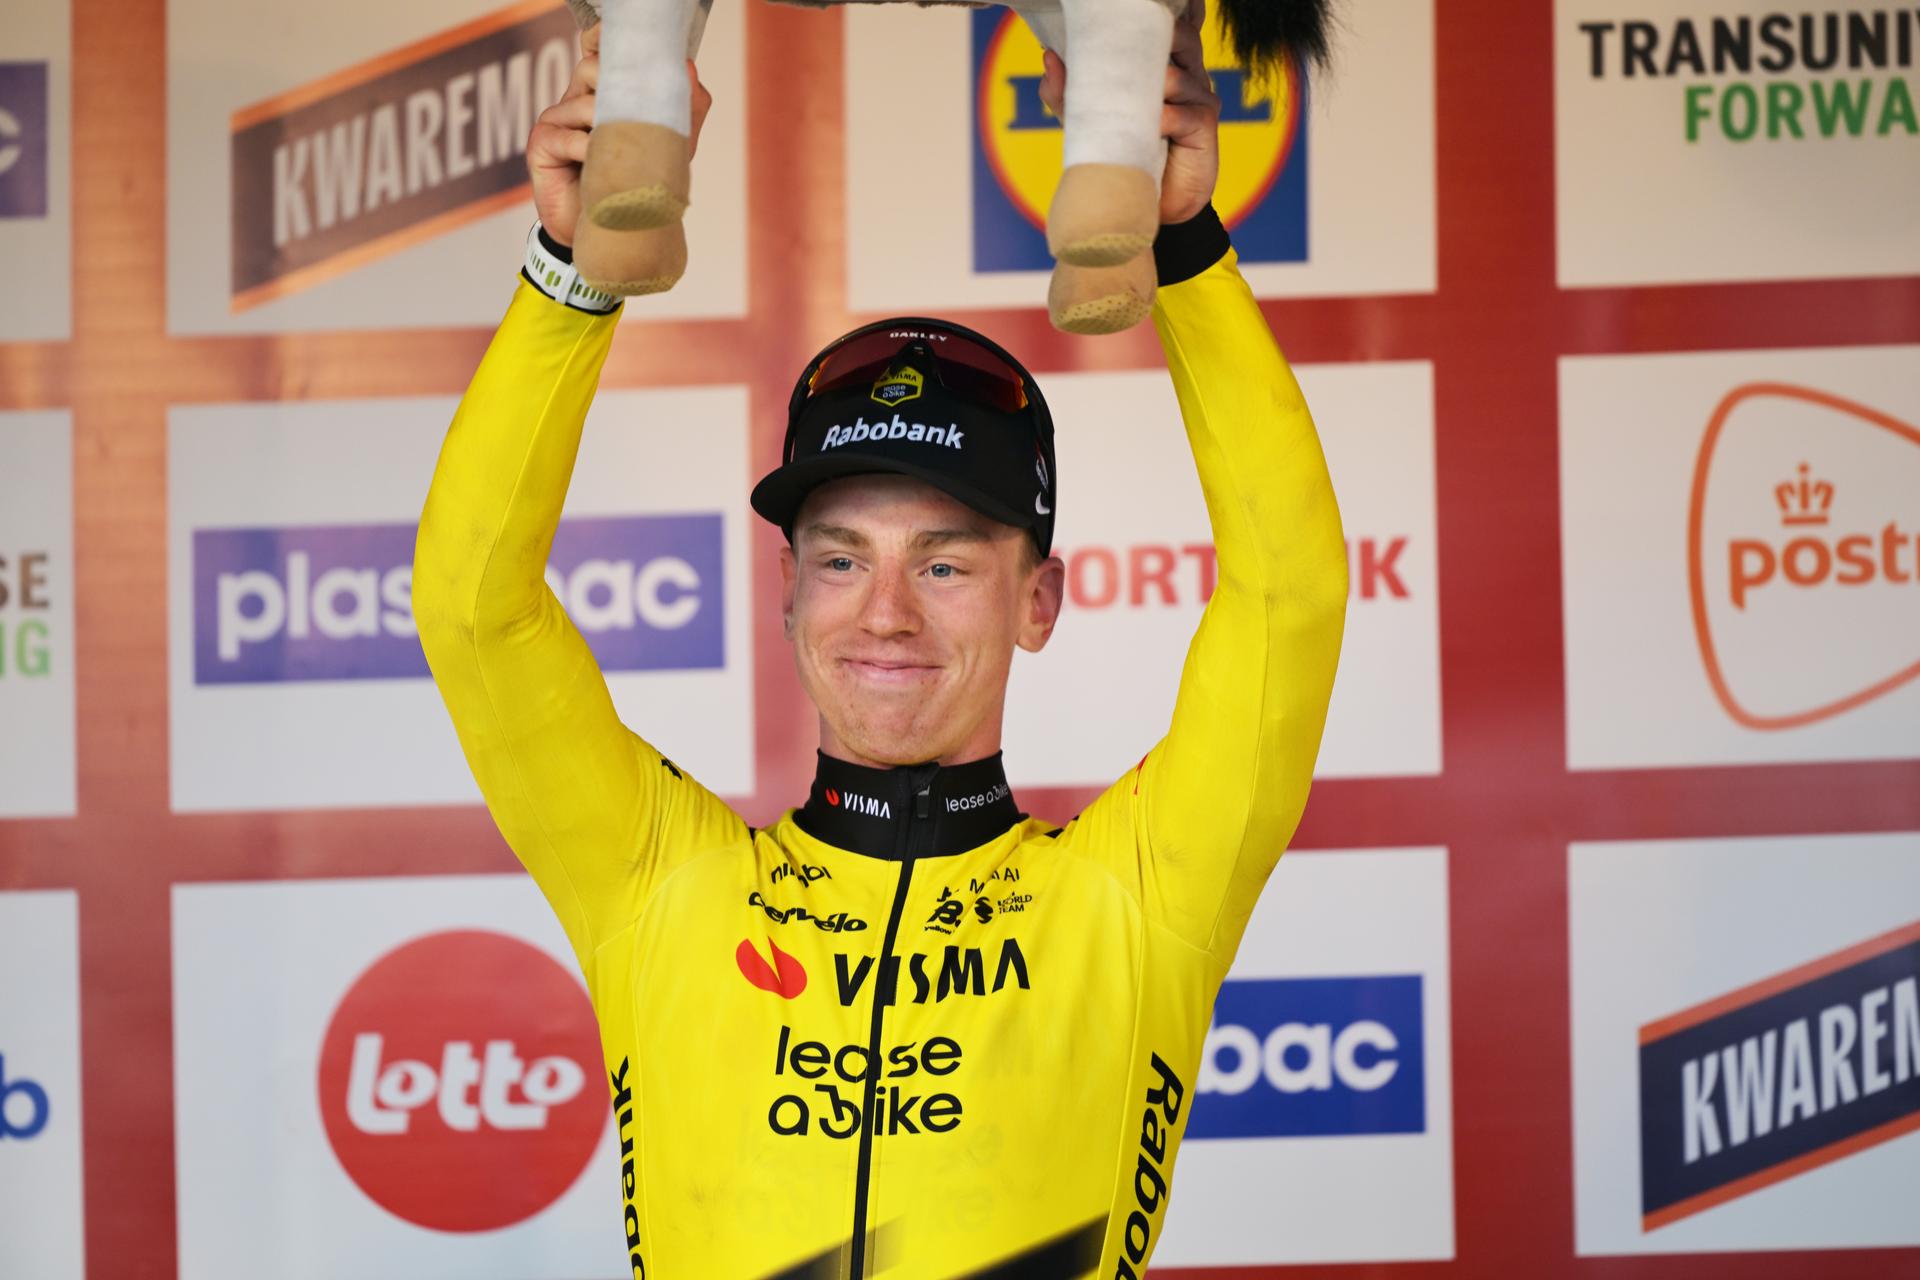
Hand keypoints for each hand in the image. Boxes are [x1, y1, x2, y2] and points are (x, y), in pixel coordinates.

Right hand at [527, 23, 714, 246]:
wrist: (608, 234)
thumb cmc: (632, 187)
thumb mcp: (667, 148)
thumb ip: (683, 111)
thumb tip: (691, 70)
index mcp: (601, 95)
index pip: (597, 52)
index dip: (604, 42)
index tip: (617, 44)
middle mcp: (575, 100)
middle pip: (592, 68)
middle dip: (619, 92)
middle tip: (634, 124)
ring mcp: (555, 121)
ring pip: (585, 103)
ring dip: (609, 131)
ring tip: (616, 155)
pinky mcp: (541, 145)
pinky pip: (569, 137)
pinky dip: (589, 153)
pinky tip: (596, 169)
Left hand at [1038, 0, 1221, 225]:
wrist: (1147, 205)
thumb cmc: (1124, 155)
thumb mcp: (1090, 122)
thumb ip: (1069, 92)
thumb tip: (1048, 57)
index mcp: (1163, 63)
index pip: (1163, 28)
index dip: (1150, 19)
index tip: (1120, 17)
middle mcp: (1186, 73)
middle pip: (1181, 36)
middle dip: (1152, 40)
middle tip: (1122, 54)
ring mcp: (1199, 97)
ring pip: (1176, 74)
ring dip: (1149, 87)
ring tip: (1129, 104)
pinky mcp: (1204, 125)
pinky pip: (1181, 111)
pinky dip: (1161, 119)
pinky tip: (1150, 129)